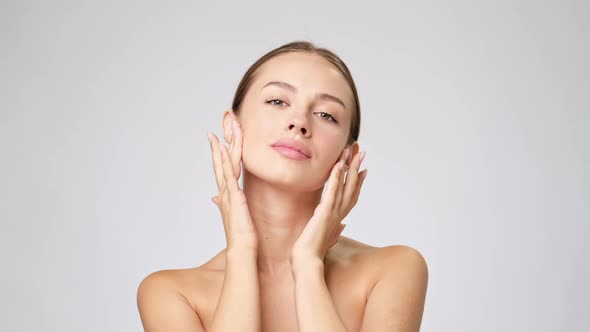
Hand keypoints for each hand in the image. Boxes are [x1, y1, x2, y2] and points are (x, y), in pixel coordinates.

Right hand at [208, 119, 257, 249]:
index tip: (219, 139)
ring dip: (224, 146)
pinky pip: (228, 174)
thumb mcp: (235, 215)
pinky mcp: (233, 196)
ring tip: (225, 129)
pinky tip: (223, 149)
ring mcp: (227, 193)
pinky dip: (224, 161)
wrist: (242, 248)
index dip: (220, 153)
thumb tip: (215, 198)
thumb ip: (226, 204)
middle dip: (220, 143)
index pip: (223, 169)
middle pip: (221, 162)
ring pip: (225, 164)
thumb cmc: (242, 235)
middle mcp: (224, 191)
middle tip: (221, 127)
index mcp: (227, 195)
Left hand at [291, 147, 367, 262]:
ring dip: (349, 167)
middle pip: (352, 186)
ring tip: (353, 151)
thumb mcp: (325, 238)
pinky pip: (331, 191)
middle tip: (361, 151)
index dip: (358, 182)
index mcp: (338, 218)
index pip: (351, 196)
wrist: (306, 262)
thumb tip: (343, 226)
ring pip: (345, 185)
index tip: (363, 170)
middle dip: (357, 168)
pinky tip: (338, 165)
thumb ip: (335, 231)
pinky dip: (335, 178)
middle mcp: (339, 213)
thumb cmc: (312, 253)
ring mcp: (333, 212)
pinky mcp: (324, 212)